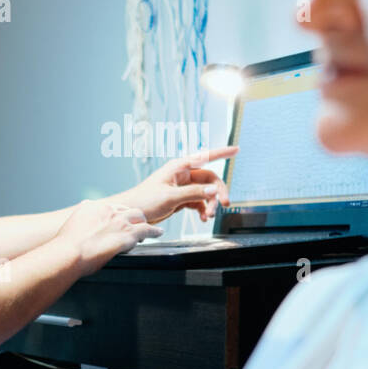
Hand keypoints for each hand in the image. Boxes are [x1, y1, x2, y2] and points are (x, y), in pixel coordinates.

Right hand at [55, 199, 162, 273]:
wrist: (70, 253)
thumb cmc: (67, 245)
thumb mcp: (72, 224)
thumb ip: (81, 217)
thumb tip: (82, 216)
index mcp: (93, 207)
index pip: (112, 207)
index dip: (118, 215)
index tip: (119, 220)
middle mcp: (108, 210)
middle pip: (128, 210)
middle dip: (132, 217)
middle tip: (134, 225)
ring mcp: (120, 221)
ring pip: (139, 217)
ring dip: (144, 223)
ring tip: (150, 229)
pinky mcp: (129, 234)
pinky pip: (147, 229)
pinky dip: (154, 231)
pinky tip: (158, 233)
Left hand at [110, 146, 237, 224]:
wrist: (131, 213)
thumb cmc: (144, 200)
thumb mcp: (170, 197)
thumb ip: (193, 193)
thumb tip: (213, 190)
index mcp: (179, 167)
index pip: (205, 156)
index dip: (222, 153)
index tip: (236, 149)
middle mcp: (182, 175)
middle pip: (210, 179)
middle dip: (218, 192)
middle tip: (224, 205)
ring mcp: (182, 187)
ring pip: (205, 192)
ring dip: (210, 204)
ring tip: (208, 217)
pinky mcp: (181, 199)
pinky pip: (198, 202)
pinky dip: (202, 210)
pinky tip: (202, 218)